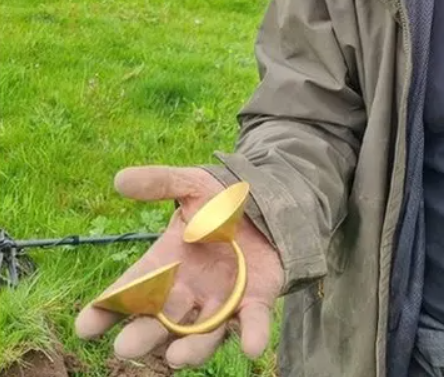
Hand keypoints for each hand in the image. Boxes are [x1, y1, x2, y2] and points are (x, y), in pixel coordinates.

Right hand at [75, 166, 283, 368]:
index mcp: (165, 264)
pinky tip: (253, 345)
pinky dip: (253, 334)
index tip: (86, 325)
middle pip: (159, 322)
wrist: (266, 204)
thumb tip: (120, 178)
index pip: (128, 291)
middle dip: (142, 336)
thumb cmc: (219, 200)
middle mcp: (187, 291)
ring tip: (178, 357)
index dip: (105, 309)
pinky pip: (252, 322)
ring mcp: (221, 301)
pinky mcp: (255, 302)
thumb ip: (160, 182)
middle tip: (127, 346)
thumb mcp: (191, 185)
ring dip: (191, 348)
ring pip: (201, 335)